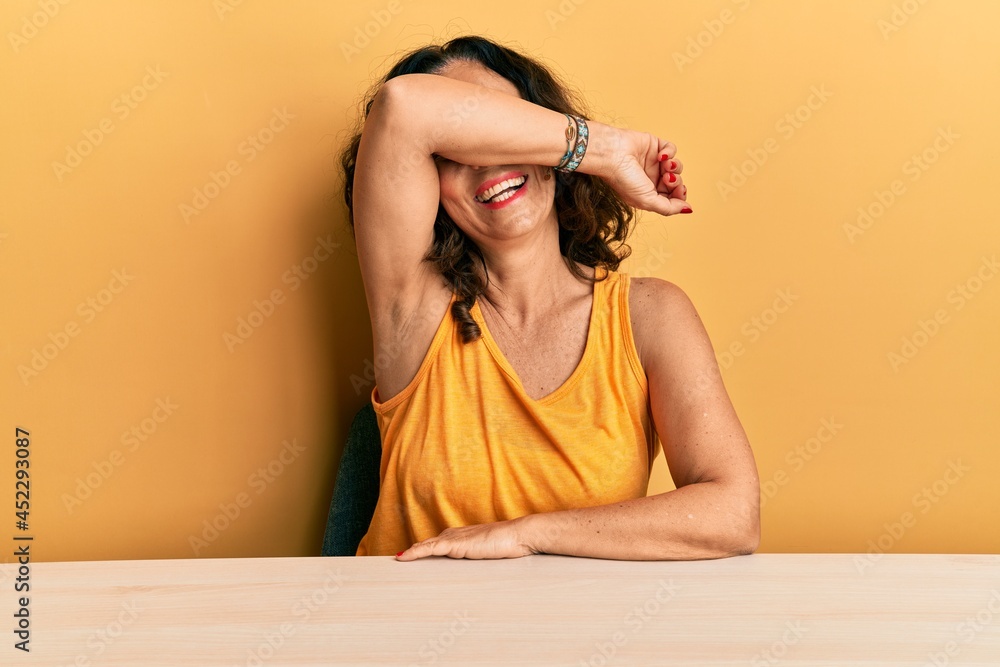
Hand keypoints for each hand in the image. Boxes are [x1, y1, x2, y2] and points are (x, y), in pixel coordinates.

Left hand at [395, 518, 536, 560]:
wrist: (517, 536)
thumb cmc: (508, 545)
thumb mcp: (489, 552)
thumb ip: (480, 555)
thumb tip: (478, 561)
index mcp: (461, 536)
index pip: (437, 543)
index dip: (422, 549)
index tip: (410, 556)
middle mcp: (454, 534)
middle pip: (428, 544)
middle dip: (413, 552)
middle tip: (398, 560)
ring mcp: (454, 538)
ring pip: (425, 546)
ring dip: (410, 553)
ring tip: (396, 560)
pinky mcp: (454, 544)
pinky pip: (429, 549)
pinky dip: (414, 553)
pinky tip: (403, 557)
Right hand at [600, 126, 689, 216]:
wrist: (612, 155)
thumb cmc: (623, 179)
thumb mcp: (647, 201)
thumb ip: (668, 208)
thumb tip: (687, 209)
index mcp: (648, 194)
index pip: (672, 198)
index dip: (679, 196)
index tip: (680, 192)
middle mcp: (651, 179)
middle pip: (676, 183)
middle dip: (677, 182)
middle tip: (669, 179)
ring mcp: (653, 163)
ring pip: (676, 166)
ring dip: (675, 167)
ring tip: (666, 166)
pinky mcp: (654, 146)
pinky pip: (671, 149)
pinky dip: (670, 153)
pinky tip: (661, 156)